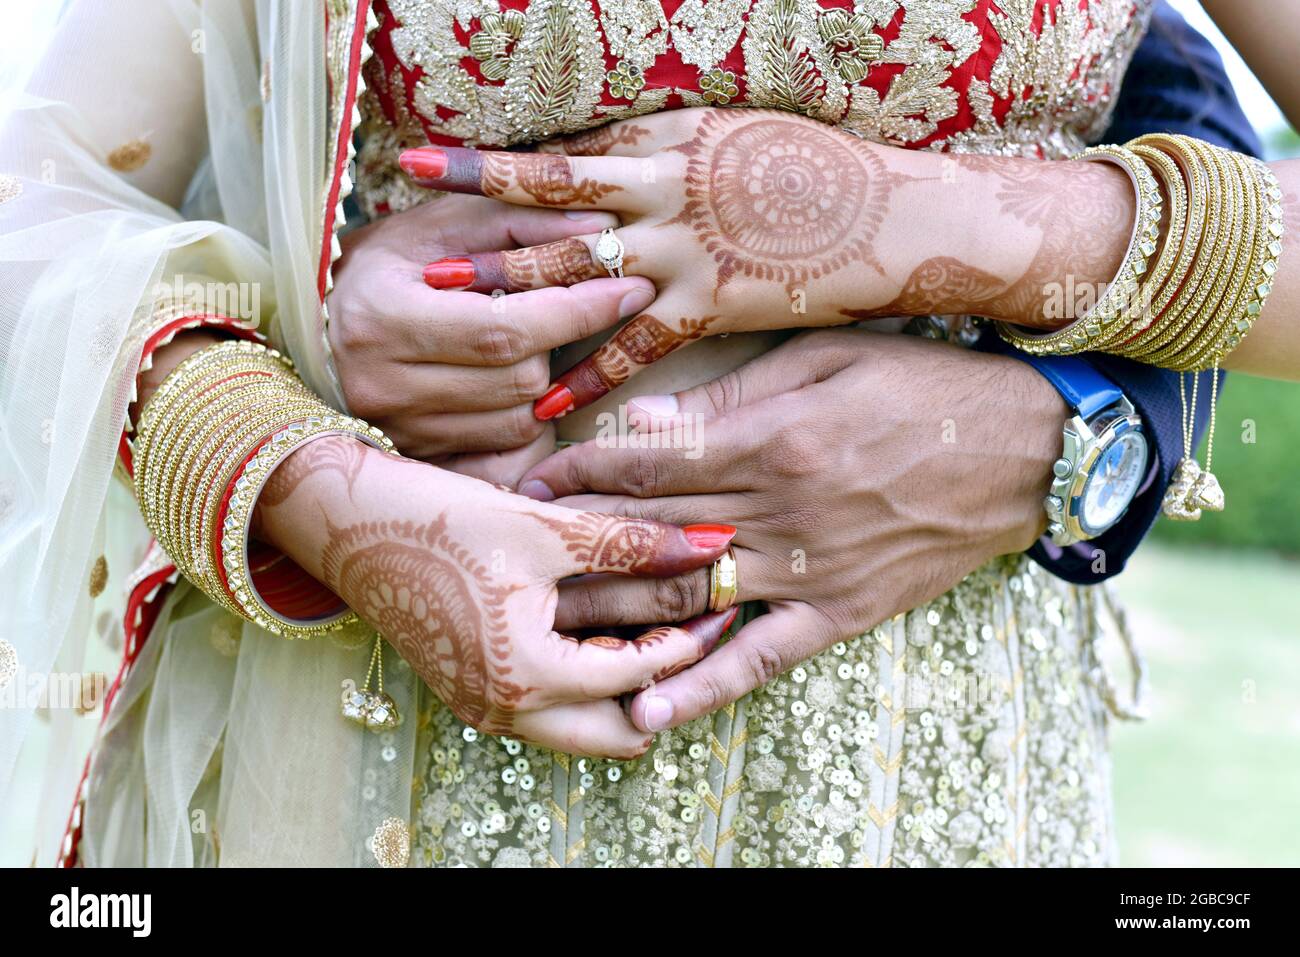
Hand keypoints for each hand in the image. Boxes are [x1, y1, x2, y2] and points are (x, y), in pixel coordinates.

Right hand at [254, 435, 737, 757]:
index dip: (690, 636)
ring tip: (653, 627)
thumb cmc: (440, 521)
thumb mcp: (544, 528)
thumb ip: (631, 542)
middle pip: (618, 731)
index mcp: (528, 675)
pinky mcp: (470, 691)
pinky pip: (547, 710)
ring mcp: (484, 707)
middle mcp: (506, 709)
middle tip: (694, 629)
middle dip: (664, 684)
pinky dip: (584, 682)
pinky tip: (600, 629)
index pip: (641, 676)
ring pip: (582, 726)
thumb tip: (710, 543)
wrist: (346, 523)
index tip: (724, 600)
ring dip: (623, 688)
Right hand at [327, 192, 656, 475]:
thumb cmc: (387, 264)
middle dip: (560, 342)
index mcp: (380, 318)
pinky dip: (523, 414)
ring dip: (544, 379)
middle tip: (571, 307)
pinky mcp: (416, 459)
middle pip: (520, 381)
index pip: (504, 329)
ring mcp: (397, 432)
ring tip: (529, 340)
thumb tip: (601, 225)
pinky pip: (503, 450)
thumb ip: (517, 219)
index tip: (631, 287)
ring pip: (519, 420)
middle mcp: (381, 387)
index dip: (577, 311)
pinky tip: (512, 380)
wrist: (316, 324)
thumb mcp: (440, 224)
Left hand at [399, 109, 950, 417]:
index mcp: (668, 142)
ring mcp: (685, 251)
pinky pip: (636, 346)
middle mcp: (665, 192)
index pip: (562, 156)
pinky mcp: (712, 307)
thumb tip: (606, 154)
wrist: (903, 217)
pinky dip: (588, 370)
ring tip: (444, 305)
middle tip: (409, 238)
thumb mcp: (735, 132)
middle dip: (476, 220)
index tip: (424, 164)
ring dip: (508, 288)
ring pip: (578, 272)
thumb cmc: (823, 171)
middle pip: (551, 207)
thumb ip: (665, 145)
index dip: (489, 166)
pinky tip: (542, 397)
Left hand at [514, 330, 1066, 731]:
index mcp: (771, 438)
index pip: (646, 461)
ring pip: (691, 597)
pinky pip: (761, 657)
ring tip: (546, 629)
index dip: (580, 472)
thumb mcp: (828, 359)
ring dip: (615, 614)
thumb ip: (732, 394)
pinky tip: (649, 709)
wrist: (1026, 450)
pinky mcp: (840, 613)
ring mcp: (810, 570)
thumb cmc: (924, 386)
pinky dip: (705, 686)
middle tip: (512, 554)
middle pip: (652, 532)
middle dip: (576, 541)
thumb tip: (643, 420)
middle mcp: (781, 511)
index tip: (529, 480)